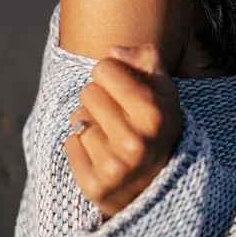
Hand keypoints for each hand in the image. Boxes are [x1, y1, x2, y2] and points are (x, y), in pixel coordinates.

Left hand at [64, 44, 182, 216]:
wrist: (162, 186)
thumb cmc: (159, 127)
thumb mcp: (165, 90)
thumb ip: (147, 58)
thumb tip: (113, 50)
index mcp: (154, 113)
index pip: (104, 68)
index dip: (113, 75)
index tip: (125, 89)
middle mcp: (134, 142)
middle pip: (88, 91)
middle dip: (100, 99)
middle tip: (119, 117)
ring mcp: (113, 167)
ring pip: (78, 118)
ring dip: (91, 124)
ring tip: (113, 138)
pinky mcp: (94, 186)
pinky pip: (70, 144)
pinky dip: (82, 147)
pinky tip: (103, 156)